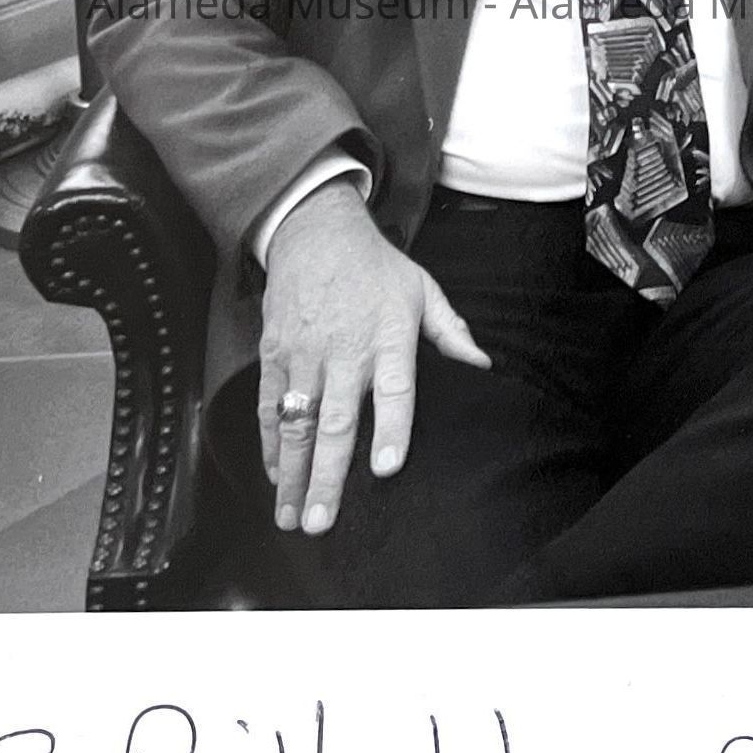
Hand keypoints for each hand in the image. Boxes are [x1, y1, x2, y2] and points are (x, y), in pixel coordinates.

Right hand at [258, 180, 489, 534]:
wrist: (315, 230)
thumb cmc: (376, 267)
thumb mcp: (423, 290)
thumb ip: (452, 332)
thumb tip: (484, 367)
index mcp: (388, 336)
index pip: (393, 389)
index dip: (392, 429)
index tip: (388, 468)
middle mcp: (344, 350)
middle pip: (337, 422)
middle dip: (328, 476)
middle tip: (323, 521)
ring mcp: (304, 354)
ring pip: (297, 423)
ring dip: (294, 474)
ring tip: (292, 516)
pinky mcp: (273, 354)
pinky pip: (268, 407)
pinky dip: (270, 445)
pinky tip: (276, 477)